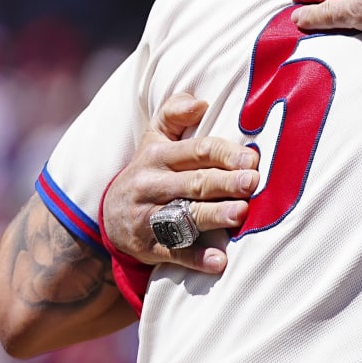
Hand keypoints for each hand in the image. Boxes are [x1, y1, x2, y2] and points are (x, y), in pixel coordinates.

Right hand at [101, 93, 257, 273]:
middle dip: (224, 182)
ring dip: (213, 216)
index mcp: (158, 156)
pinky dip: (196, 258)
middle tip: (252, 183)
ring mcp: (148, 217)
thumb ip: (174, 115)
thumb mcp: (154, 140)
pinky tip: (219, 261)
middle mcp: (151, 184)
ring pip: (184, 216)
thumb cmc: (149, 172)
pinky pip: (173, 252)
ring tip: (240, 215)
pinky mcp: (148, 246)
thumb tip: (200, 101)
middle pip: (193, 182)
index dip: (224, 154)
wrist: (109, 216)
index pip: (196, 150)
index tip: (251, 159)